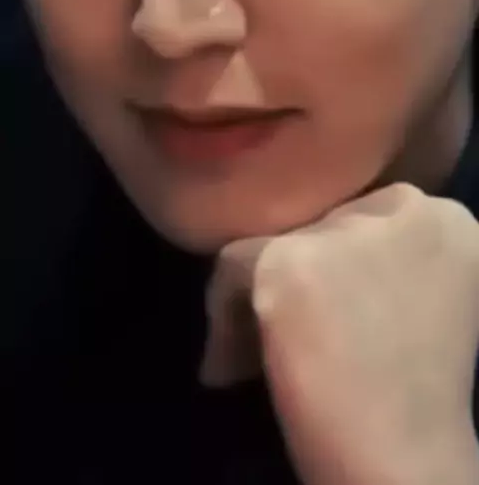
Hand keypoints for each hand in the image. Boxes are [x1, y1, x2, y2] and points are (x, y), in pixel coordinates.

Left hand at [200, 184, 478, 484]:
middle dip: (306, 280)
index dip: (343, 266)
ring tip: (263, 360)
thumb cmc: (420, 398)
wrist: (407, 461)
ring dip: (263, 301)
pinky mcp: (292, 261)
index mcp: (446, 220)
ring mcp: (346, 231)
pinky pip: (231, 266)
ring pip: (277, 244)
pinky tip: (226, 371)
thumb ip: (380, 263)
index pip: (368, 216)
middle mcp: (405, 207)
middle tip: (298, 338)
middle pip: (323, 224)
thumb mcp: (423, 301)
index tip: (334, 316)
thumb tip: (311, 260)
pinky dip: (221, 319)